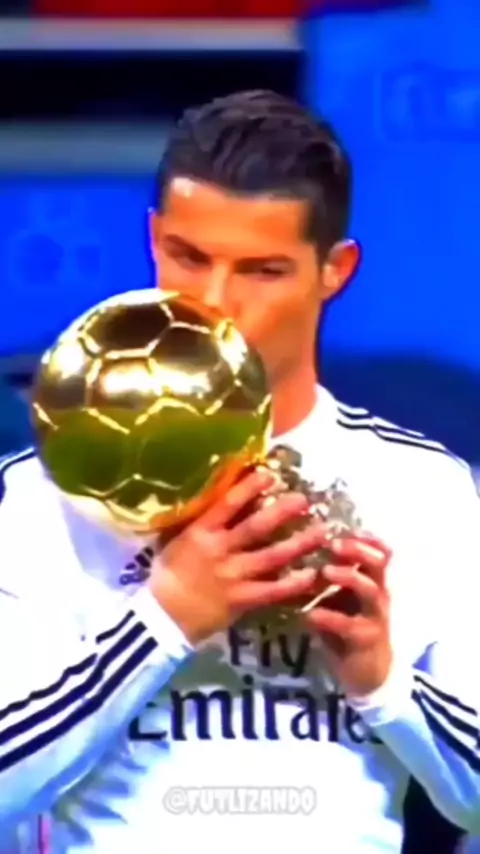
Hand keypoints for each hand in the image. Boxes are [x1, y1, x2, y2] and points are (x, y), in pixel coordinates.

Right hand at [149, 470, 325, 644]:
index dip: (250, 487)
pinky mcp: (241, 599)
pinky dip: (293, 583)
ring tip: (322, 531)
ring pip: (272, 557)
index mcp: (201, 531)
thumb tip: (228, 499)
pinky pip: (272, 591)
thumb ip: (204, 522)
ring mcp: (232, 575)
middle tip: (305, 499)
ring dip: (299, 544)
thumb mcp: (181, 539)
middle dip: (282, 511)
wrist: (161, 616)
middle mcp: (220, 549)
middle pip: (256, 527)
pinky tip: (312, 575)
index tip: (271, 475)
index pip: (228, 503)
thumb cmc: (168, 574)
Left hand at [302, 534, 392, 696]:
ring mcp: (375, 616)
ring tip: (325, 572)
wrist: (367, 673)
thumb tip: (300, 548)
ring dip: (348, 577)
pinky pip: (348, 625)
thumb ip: (329, 577)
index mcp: (372, 580)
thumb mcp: (341, 599)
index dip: (365, 537)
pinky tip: (309, 614)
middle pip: (379, 563)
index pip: (380, 551)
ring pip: (370, 590)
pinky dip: (328, 617)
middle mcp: (378, 594)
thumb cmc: (349, 626)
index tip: (342, 526)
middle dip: (358, 550)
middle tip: (333, 544)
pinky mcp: (365, 639)